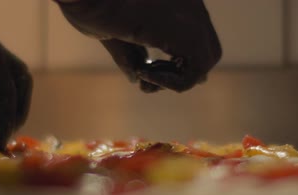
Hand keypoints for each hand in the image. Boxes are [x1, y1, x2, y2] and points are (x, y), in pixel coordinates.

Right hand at [55, 0, 221, 92]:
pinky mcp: (186, 32)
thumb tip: (136, 79)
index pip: (198, 38)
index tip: (147, 69)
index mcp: (178, 2)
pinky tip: (144, 73)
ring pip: (205, 62)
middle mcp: (191, 7)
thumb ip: (132, 55)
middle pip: (209, 52)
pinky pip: (196, 71)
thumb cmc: (88, 4)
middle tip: (146, 74)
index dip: (178, 62)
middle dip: (181, 72)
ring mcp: (192, 17)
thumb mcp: (116, 33)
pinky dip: (170, 82)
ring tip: (143, 75)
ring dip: (173, 80)